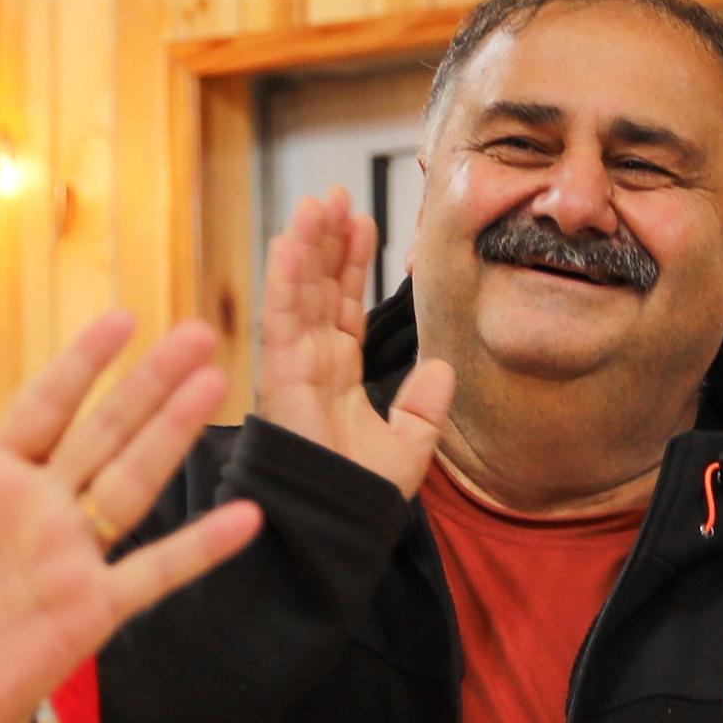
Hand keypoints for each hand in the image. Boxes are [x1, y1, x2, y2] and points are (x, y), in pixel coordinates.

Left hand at [0, 314, 266, 722]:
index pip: (46, 407)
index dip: (82, 365)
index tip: (122, 319)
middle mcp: (46, 507)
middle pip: (107, 431)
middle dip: (150, 382)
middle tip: (197, 333)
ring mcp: (76, 554)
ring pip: (134, 480)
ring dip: (173, 434)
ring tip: (215, 384)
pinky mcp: (95, 606)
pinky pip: (154, 570)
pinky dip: (199, 546)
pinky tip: (244, 518)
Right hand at [258, 189, 454, 491]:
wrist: (338, 527)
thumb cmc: (360, 495)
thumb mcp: (410, 444)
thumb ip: (425, 405)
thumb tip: (443, 367)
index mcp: (338, 373)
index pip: (344, 304)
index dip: (351, 263)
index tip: (364, 222)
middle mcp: (312, 363)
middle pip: (317, 287)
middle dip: (326, 241)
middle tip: (336, 195)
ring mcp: (292, 366)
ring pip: (298, 293)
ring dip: (305, 246)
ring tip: (317, 201)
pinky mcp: (278, 377)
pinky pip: (281, 319)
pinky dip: (284, 280)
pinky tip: (290, 242)